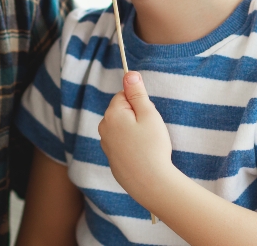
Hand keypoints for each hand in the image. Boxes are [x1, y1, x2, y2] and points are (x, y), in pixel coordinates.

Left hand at [97, 71, 175, 204]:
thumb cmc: (152, 147)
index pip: (123, 96)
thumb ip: (137, 93)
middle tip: (149, 131)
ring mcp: (106, 146)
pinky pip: (122, 145)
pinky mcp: (111, 160)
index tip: (148, 116)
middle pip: (121, 111)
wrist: (150, 183)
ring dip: (133, 132)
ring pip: (121, 128)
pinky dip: (131, 147)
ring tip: (146, 145)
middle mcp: (104, 128)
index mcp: (111, 114)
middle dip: (135, 117)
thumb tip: (129, 74)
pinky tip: (141, 156)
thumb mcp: (149, 114)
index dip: (139, 103)